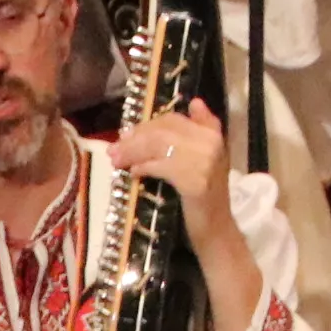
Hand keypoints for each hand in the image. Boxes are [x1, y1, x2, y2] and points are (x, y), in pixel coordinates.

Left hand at [111, 98, 234, 249]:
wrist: (216, 227)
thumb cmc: (203, 194)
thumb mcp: (203, 159)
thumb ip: (200, 130)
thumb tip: (194, 102)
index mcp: (213, 134)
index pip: (173, 120)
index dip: (146, 126)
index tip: (126, 135)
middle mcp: (212, 143)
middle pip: (163, 131)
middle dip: (134, 140)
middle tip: (114, 150)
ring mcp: (206, 162)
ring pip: (159, 147)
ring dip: (132, 153)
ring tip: (117, 161)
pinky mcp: (195, 181)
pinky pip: (162, 167)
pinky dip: (144, 168)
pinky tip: (134, 173)